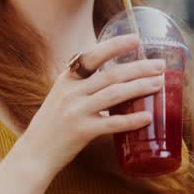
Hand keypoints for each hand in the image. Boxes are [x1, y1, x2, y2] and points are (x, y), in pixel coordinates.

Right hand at [16, 34, 163, 174]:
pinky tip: (147, 117)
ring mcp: (76, 111)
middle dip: (139, 68)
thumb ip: (81, 86)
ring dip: (140, 87)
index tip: (136, 39)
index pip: (93, 56)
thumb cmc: (51, 125)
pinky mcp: (81, 131)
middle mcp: (71, 92)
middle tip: (160, 65)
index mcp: (67, 79)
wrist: (33, 154)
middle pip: (111, 74)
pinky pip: (112, 123)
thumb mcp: (61, 97)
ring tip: (159, 84)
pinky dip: (131, 119)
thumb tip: (112, 77)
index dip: (115, 45)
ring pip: (114, 94)